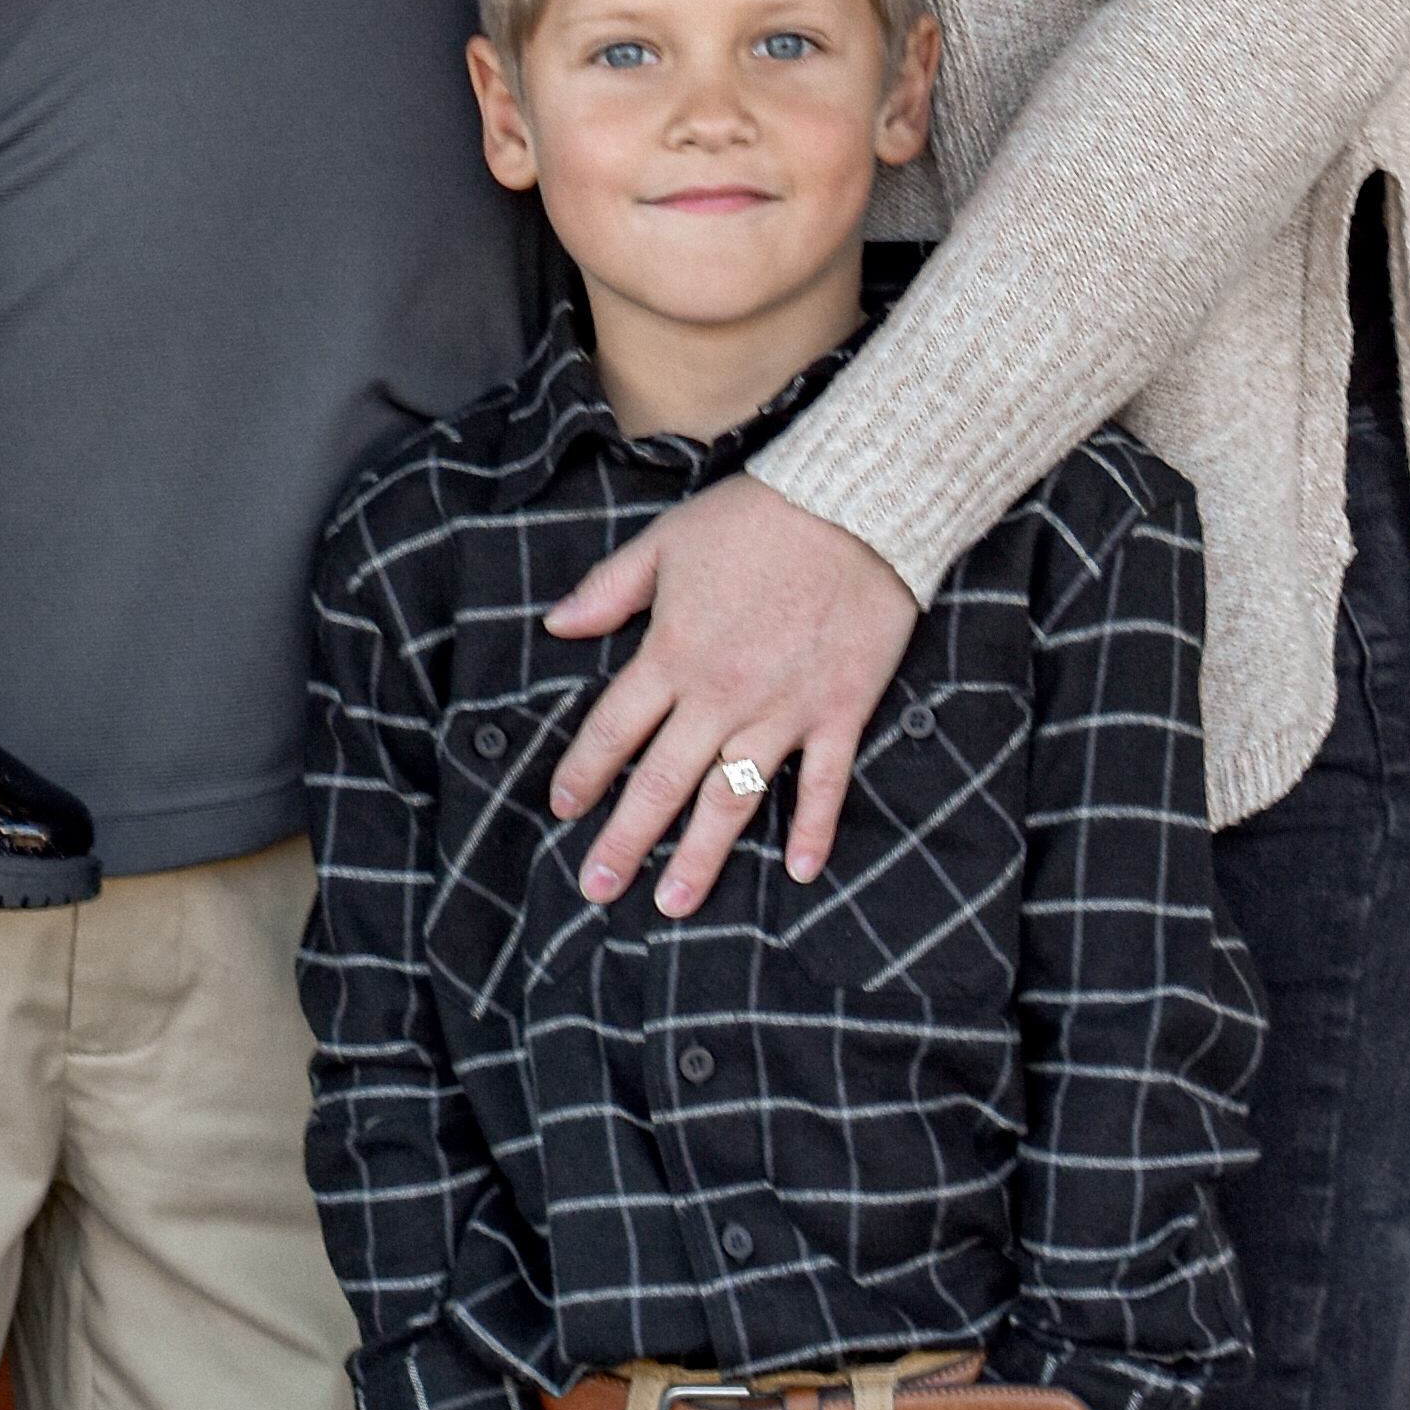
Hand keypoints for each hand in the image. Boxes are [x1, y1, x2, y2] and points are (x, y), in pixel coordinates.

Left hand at [542, 470, 920, 913]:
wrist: (853, 506)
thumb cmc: (754, 518)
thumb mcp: (666, 541)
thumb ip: (610, 590)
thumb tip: (556, 625)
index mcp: (673, 653)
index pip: (615, 728)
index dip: (585, 772)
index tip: (563, 808)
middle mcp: (720, 695)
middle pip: (663, 781)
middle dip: (626, 838)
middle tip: (597, 886)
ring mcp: (782, 711)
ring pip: (732, 798)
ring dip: (701, 856)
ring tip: (673, 903)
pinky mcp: (838, 712)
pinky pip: (824, 784)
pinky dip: (813, 829)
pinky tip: (801, 873)